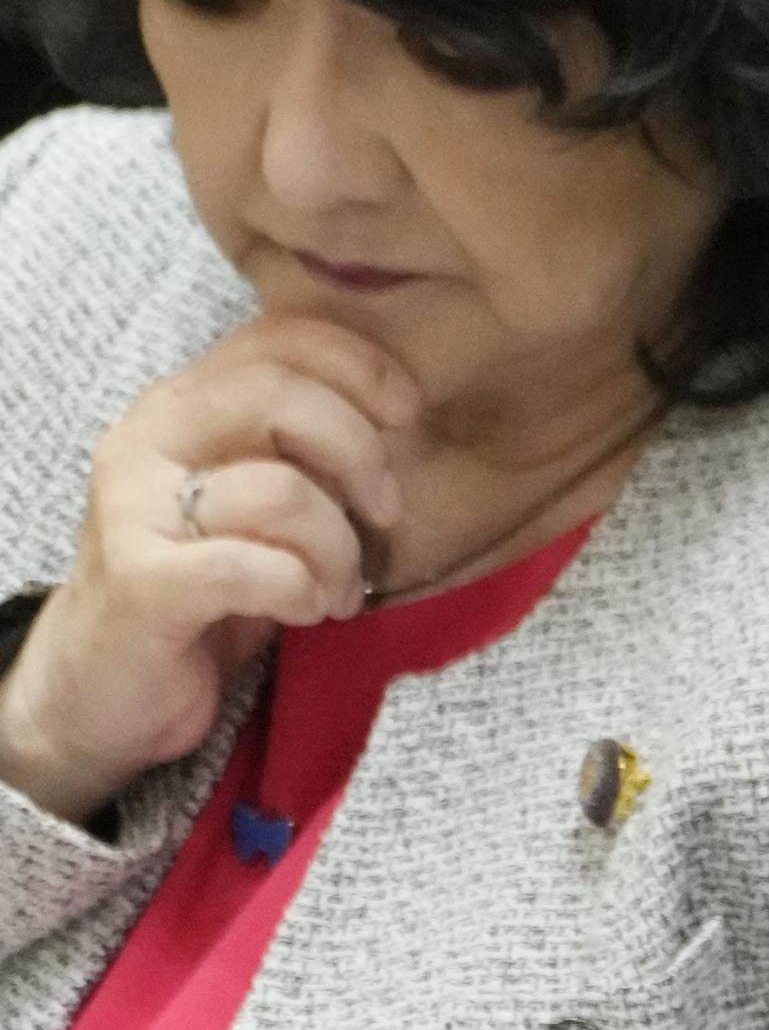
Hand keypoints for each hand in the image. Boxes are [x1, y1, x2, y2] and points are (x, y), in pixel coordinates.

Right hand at [0, 316, 417, 823]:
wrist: (102, 688)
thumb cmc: (199, 594)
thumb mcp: (251, 508)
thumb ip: (295, 453)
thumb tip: (393, 414)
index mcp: (180, 408)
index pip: (273, 341)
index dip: (354, 364)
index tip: (405, 410)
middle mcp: (149, 440)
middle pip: (279, 395)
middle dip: (360, 454)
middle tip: (385, 515)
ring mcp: (136, 507)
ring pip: (283, 492)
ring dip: (339, 552)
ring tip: (337, 592)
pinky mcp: (143, 580)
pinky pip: (257, 569)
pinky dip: (303, 592)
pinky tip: (304, 611)